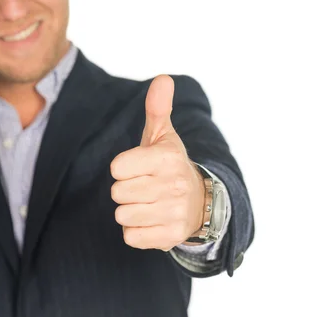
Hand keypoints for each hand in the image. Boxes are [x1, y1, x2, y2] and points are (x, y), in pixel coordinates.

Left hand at [110, 75, 204, 251]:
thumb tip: (162, 79)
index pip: (117, 169)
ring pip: (122, 216)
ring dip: (130, 212)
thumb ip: (158, 108)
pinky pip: (130, 237)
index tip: (138, 168)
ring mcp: (173, 213)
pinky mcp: (170, 237)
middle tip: (145, 187)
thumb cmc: (170, 166)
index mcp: (167, 158)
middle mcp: (173, 185)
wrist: (200, 203)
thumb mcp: (164, 136)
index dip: (123, 169)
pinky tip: (151, 220)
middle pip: (117, 193)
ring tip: (148, 204)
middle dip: (126, 191)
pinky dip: (136, 231)